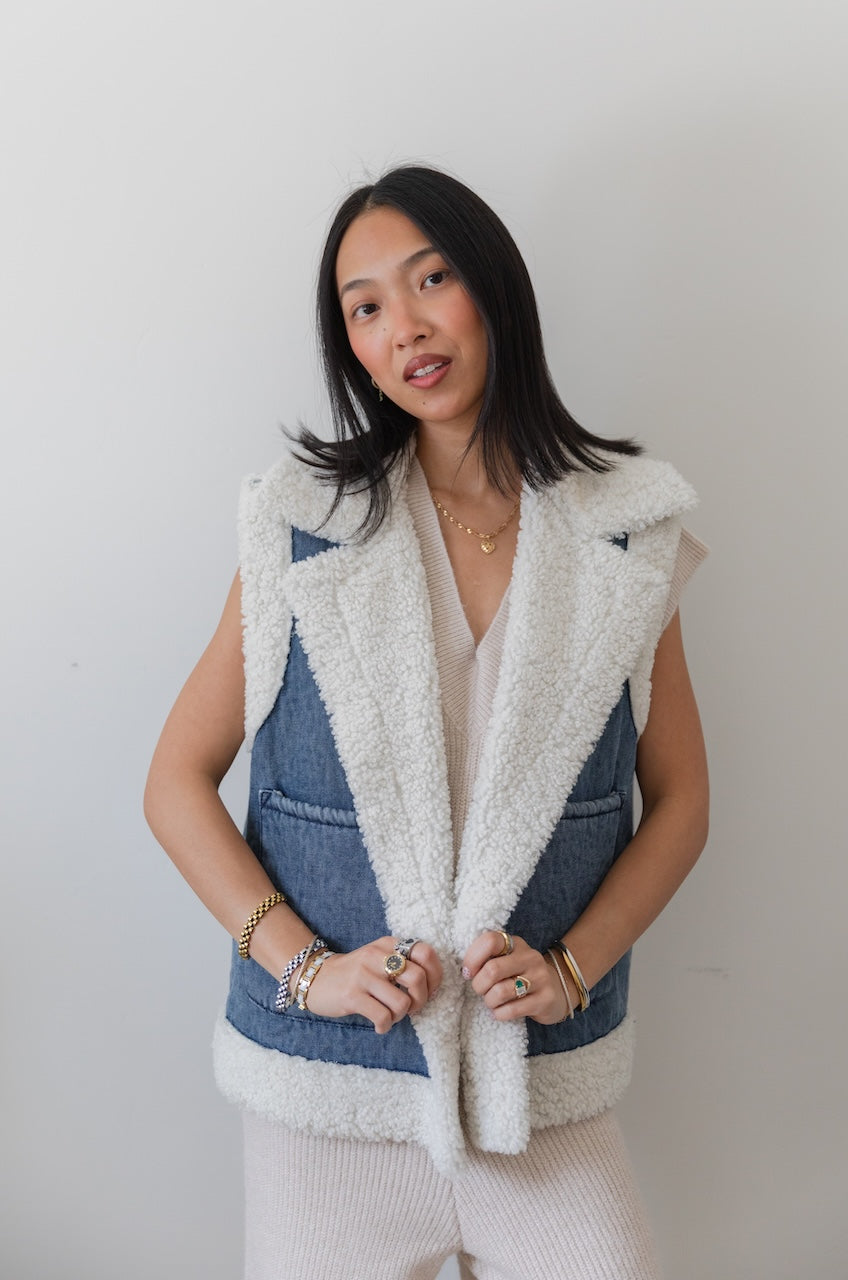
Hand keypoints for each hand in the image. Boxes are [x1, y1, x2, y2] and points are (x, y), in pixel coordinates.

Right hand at [305, 937, 441, 1033]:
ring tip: (390, 1016)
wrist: (316, 978)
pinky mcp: (352, 995)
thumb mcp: (379, 958)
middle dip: (421, 1000)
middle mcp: (377, 955)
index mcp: (388, 944)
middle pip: (418, 978)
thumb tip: (433, 985)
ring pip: (402, 1002)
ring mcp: (363, 975)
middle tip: (410, 1007)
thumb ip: (403, 963)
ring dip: (400, 1016)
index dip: (435, 976)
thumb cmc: (356, 974)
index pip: (426, 953)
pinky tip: (379, 1025)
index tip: (428, 990)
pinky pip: (383, 1016)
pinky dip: (385, 1026)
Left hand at [462, 930, 569, 1024]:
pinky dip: (499, 1014)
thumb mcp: (507, 960)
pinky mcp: (545, 1000)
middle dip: (479, 985)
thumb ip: (487, 958)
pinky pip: (511, 1010)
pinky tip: (500, 1012)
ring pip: (500, 992)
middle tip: (480, 990)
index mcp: (516, 944)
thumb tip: (466, 971)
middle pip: (492, 970)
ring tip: (492, 1002)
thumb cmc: (520, 975)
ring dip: (489, 1001)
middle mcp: (530, 957)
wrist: (557, 990)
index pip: (490, 941)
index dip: (472, 958)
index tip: (468, 972)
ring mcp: (540, 978)